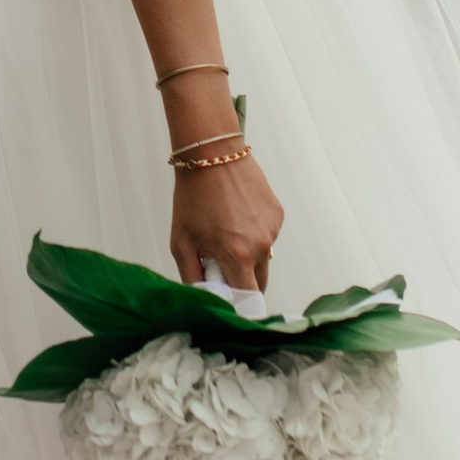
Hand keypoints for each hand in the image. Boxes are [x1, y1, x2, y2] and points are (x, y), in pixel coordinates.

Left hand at [172, 150, 281, 296]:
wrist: (212, 155)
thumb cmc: (193, 198)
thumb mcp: (181, 242)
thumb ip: (192, 278)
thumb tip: (204, 299)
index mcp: (238, 255)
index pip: (248, 298)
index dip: (239, 304)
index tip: (228, 302)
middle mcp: (262, 245)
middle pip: (259, 282)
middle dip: (241, 280)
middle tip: (218, 262)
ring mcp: (273, 229)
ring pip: (263, 258)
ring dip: (247, 255)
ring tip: (225, 230)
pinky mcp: (278, 215)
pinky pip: (267, 236)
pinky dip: (254, 234)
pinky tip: (237, 216)